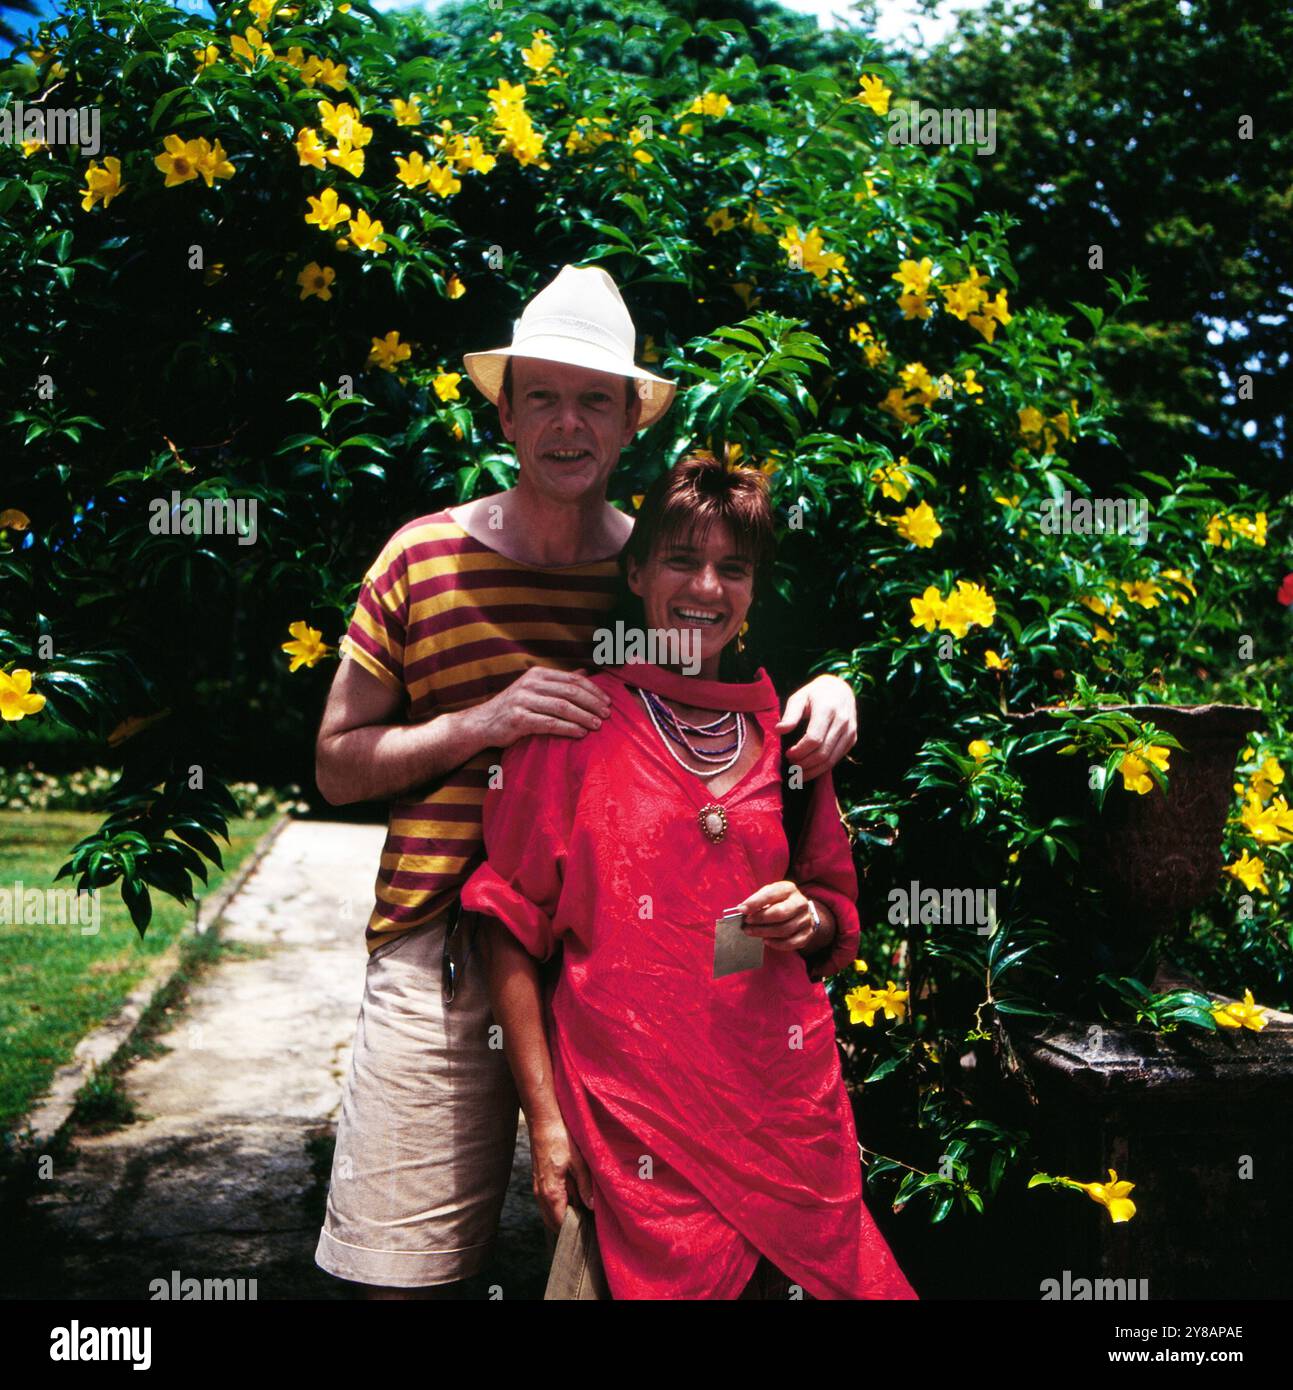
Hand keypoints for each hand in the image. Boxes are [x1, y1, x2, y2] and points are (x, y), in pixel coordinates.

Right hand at [478, 666, 612, 746]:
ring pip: (562, 707)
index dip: (593, 690)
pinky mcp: (519, 719)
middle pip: (570, 692)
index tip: (607, 702)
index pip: (573, 679)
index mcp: (538, 674)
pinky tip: (580, 733)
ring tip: (597, 725)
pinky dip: (568, 728)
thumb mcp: (535, 688)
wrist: (483, 723)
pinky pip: (549, 723)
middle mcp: (530, 684)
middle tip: (607, 715)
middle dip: (592, 703)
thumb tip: (584, 673)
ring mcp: (523, 700)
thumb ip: (559, 682)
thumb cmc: (514, 707)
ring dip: (584, 717)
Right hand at [528, 1114, 595, 1233]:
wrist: (543, 1122)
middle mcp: (541, 1194)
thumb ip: (585, 1186)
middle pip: (553, 1222)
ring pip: (548, 1213)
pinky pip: (547, 1203)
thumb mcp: (578, 1162)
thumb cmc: (560, 1139)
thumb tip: (591, 1207)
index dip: (575, 1229)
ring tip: (582, 1214)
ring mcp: (537, 1188)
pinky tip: (572, 1199)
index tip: (589, 1231)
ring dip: (563, 1217)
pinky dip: (558, 1207)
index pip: (561, 1223)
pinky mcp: (538, 1182)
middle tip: (588, 1225)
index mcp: (551, 1192)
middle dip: (569, 1227)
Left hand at [733, 881, 832, 954]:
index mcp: (789, 889)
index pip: (771, 894)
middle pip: (780, 913)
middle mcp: (800, 903)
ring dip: (765, 933)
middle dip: (760, 919)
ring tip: (752, 932)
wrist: (802, 911)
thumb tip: (742, 909)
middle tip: (747, 923)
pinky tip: (766, 940)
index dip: (755, 902)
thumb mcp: (771, 894)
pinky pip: (792, 942)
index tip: (742, 909)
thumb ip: (758, 900)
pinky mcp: (807, 933)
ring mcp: (806, 919)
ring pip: (785, 929)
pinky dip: (777, 944)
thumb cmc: (780, 901)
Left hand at [776, 674, 856, 779]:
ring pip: (831, 760)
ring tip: (798, 773)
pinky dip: (823, 768)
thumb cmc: (815, 694)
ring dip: (813, 771)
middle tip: (791, 765)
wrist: (841, 689)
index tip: (788, 754)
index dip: (800, 751)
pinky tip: (810, 769)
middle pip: (822, 753)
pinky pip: (837, 758)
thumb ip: (790, 715)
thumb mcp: (799, 697)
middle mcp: (842, 721)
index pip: (814, 739)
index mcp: (828, 709)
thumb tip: (779, 730)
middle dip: (804, 764)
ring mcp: (850, 732)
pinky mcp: (852, 739)